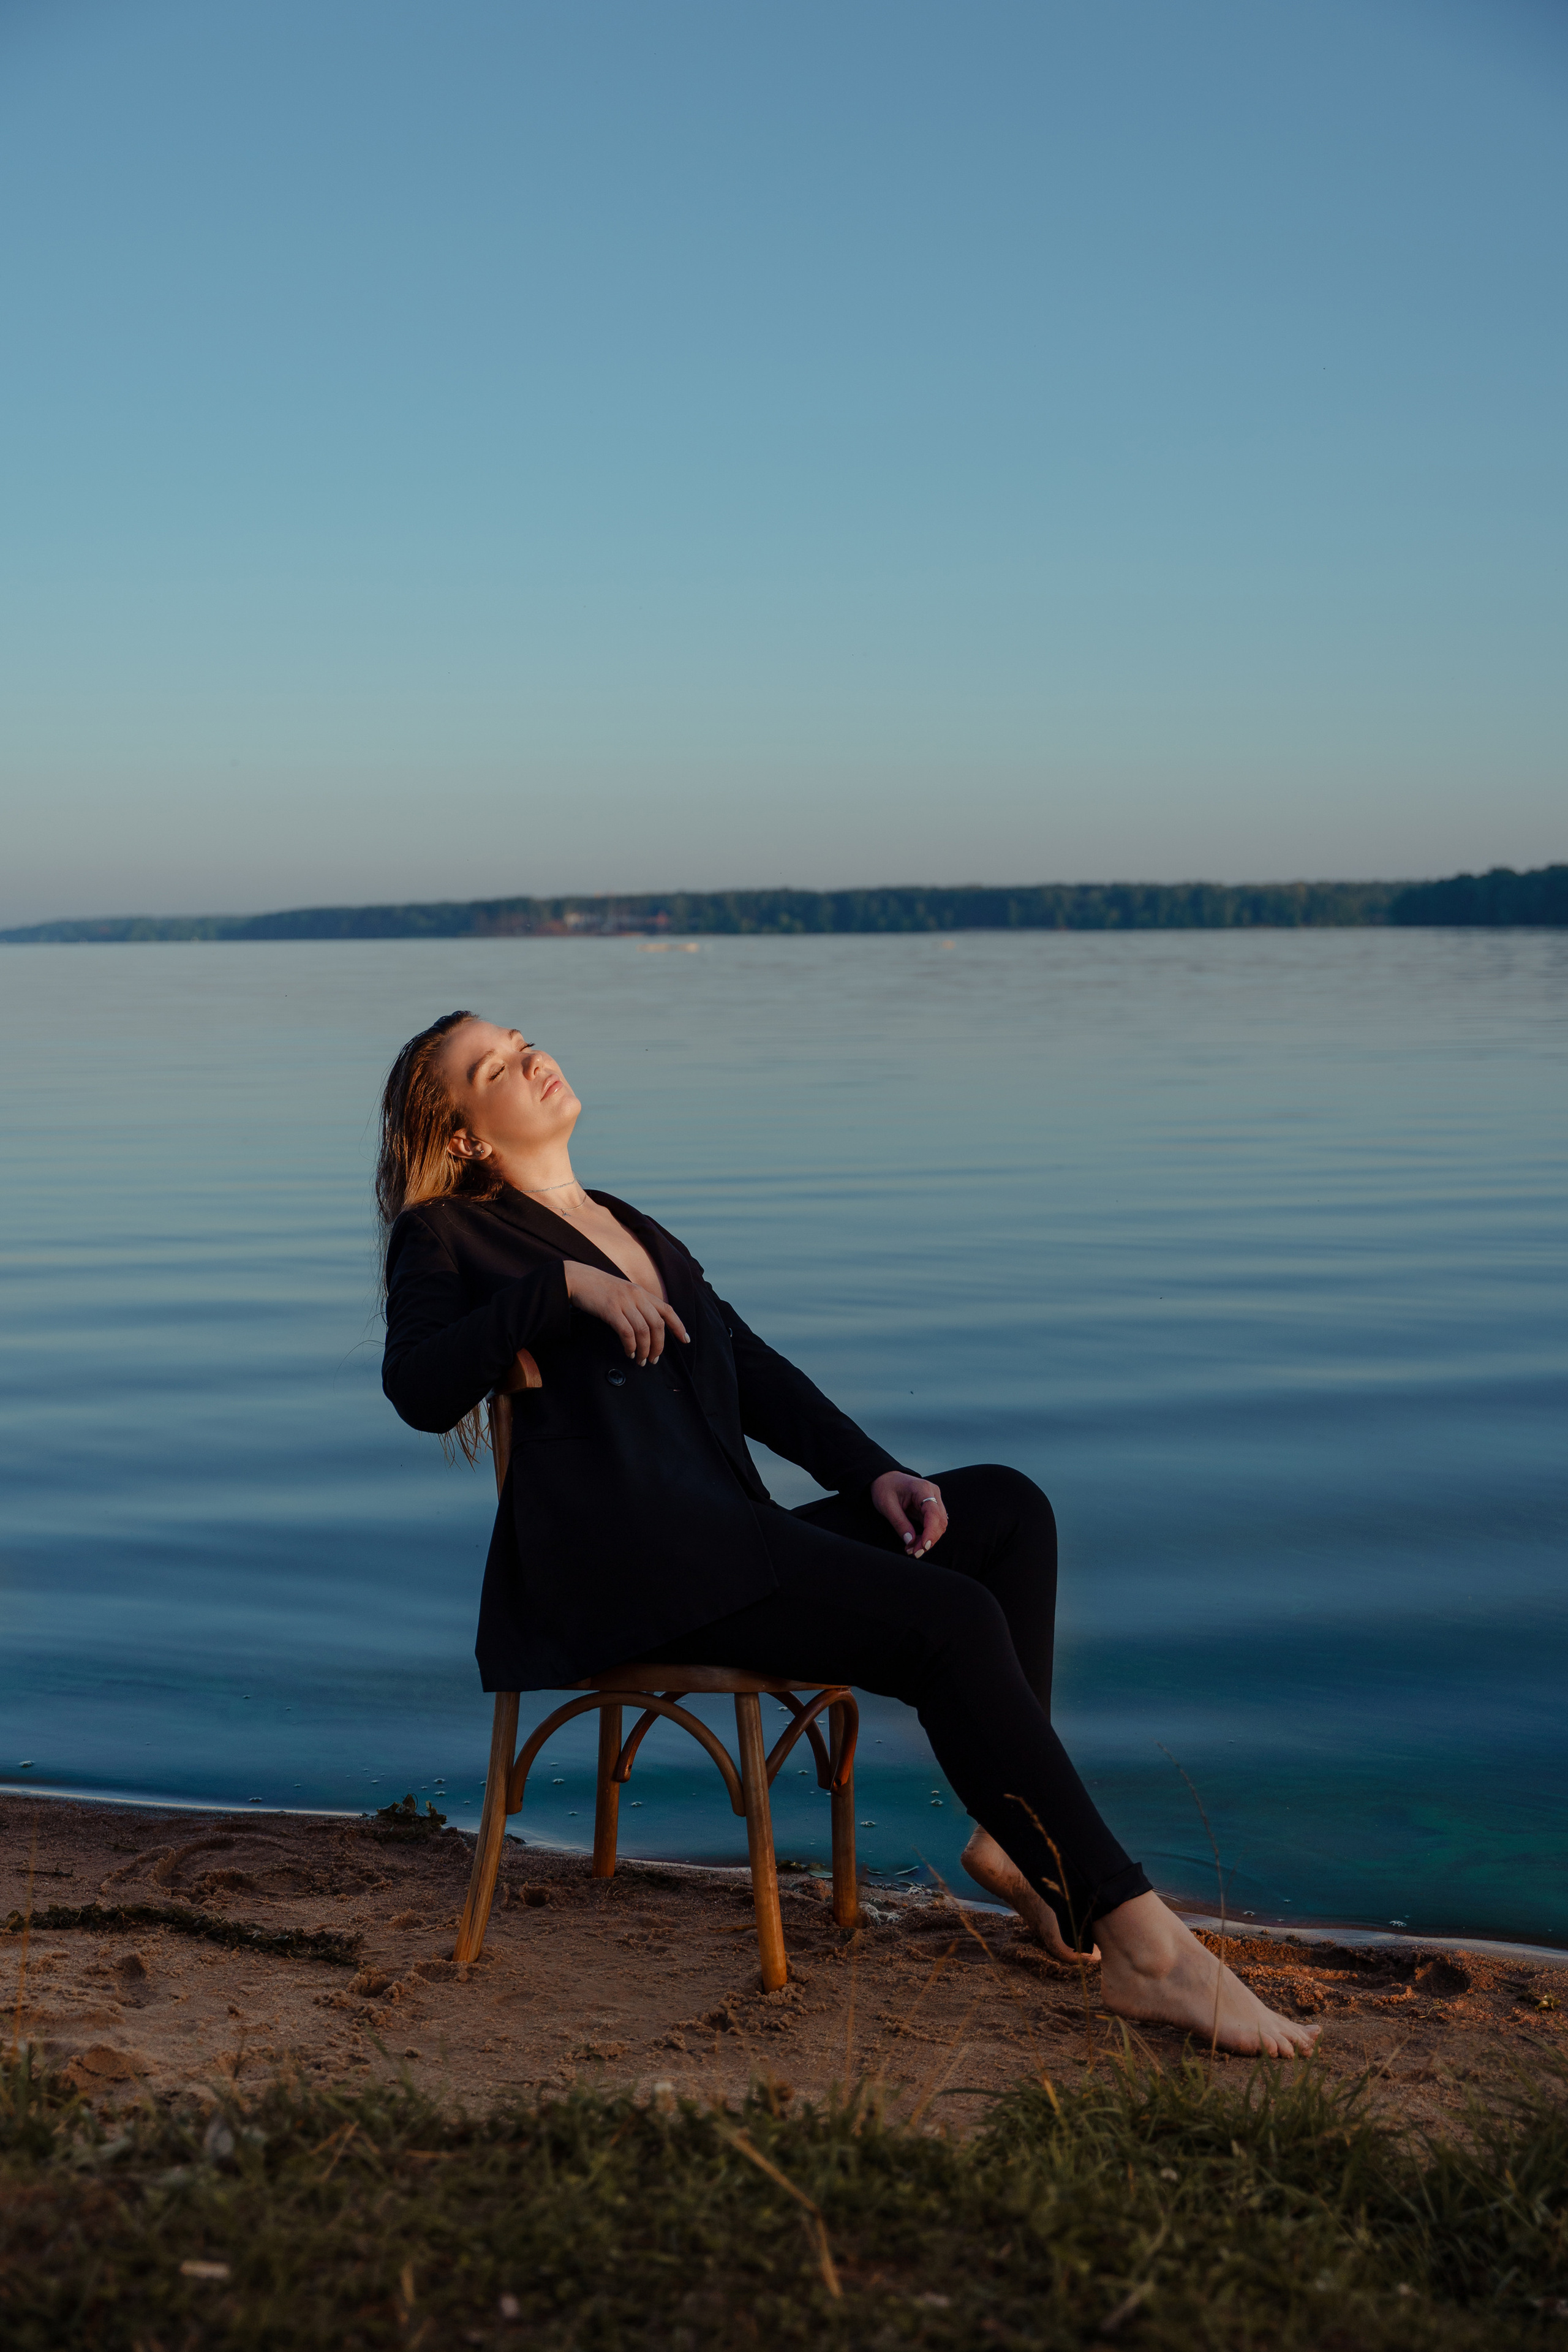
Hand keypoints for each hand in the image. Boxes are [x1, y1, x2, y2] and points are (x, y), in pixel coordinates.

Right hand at [564, 1262, 689, 1366]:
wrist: (578, 1279)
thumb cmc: (600, 1290)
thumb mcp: (624, 1293)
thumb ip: (637, 1305)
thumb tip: (648, 1327)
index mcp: (642, 1292)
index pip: (667, 1310)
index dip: (679, 1326)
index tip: (685, 1340)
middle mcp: (637, 1296)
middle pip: (657, 1325)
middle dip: (659, 1346)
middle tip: (654, 1360)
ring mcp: (624, 1302)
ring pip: (644, 1331)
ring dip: (645, 1350)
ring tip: (641, 1361)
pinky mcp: (611, 1310)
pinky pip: (627, 1333)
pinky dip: (631, 1346)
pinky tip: (629, 1353)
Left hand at [871, 1470, 946, 1558]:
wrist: (884, 1478)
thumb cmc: (885, 1487)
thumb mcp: (887, 1505)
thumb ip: (899, 1523)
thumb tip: (910, 1542)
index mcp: (923, 1489)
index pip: (933, 1513)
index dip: (931, 1532)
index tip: (923, 1546)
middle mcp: (933, 1493)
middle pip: (940, 1521)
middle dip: (929, 1539)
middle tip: (914, 1552)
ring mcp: (933, 1500)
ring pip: (938, 1525)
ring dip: (928, 1540)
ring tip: (911, 1549)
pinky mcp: (930, 1508)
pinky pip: (932, 1525)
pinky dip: (925, 1536)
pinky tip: (914, 1543)